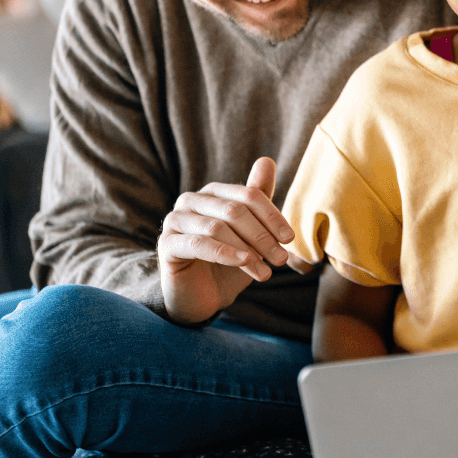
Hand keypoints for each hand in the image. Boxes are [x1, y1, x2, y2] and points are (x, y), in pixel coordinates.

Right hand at [158, 156, 294, 324]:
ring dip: (247, 250)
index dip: (272, 216)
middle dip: (262, 236)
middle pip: (235, 210)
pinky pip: (199, 244)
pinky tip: (244, 263)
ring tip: (266, 272)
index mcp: (214, 193)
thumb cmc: (229, 261)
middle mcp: (191, 201)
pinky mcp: (167, 244)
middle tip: (281, 259)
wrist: (203, 297)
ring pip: (218, 227)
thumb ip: (257, 198)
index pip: (249, 195)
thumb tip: (267, 160)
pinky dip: (225, 254)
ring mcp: (176, 221)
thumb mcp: (250, 231)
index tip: (289, 239)